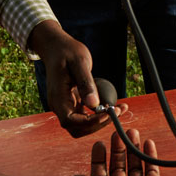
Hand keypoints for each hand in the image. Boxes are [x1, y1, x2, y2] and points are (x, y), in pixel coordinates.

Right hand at [29, 20, 128, 136]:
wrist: (56, 47)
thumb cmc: (67, 52)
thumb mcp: (79, 63)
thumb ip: (86, 83)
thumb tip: (94, 104)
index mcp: (57, 97)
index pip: (71, 121)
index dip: (90, 122)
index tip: (108, 113)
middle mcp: (59, 105)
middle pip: (77, 128)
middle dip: (98, 124)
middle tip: (118, 111)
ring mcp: (65, 105)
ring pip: (82, 125)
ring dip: (101, 121)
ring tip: (120, 108)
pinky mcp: (72, 103)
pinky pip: (85, 115)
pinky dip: (99, 114)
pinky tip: (113, 105)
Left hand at [72, 129, 175, 175]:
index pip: (100, 172)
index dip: (98, 158)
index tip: (99, 143)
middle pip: (118, 165)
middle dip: (117, 149)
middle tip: (117, 133)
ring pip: (135, 163)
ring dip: (133, 147)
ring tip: (132, 132)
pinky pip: (151, 167)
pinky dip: (150, 154)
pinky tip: (148, 142)